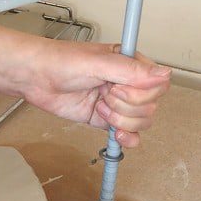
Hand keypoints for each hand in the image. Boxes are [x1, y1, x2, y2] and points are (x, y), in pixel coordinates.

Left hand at [16, 40, 171, 147]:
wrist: (36, 78)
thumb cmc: (61, 62)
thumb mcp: (98, 62)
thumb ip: (131, 70)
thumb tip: (164, 74)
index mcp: (131, 65)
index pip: (158, 85)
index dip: (140, 93)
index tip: (117, 87)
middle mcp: (126, 84)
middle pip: (150, 107)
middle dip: (126, 105)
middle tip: (104, 94)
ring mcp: (116, 103)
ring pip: (141, 122)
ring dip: (120, 119)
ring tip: (100, 106)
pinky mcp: (104, 119)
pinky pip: (128, 134)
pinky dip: (126, 138)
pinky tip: (116, 134)